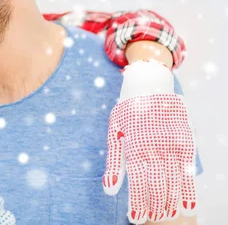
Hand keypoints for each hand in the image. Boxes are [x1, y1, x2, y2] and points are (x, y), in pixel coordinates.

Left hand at [103, 61, 196, 223]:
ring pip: (174, 182)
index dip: (138, 204)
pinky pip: (188, 170)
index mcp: (134, 146)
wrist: (150, 87)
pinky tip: (186, 206)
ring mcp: (172, 145)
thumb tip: (109, 191)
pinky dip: (188, 190)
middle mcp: (154, 148)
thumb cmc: (127, 114)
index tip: (136, 219)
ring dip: (170, 202)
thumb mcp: (114, 134)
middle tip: (151, 220)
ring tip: (165, 217)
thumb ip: (114, 164)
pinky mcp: (185, 143)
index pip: (138, 183)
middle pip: (157, 186)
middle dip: (154, 207)